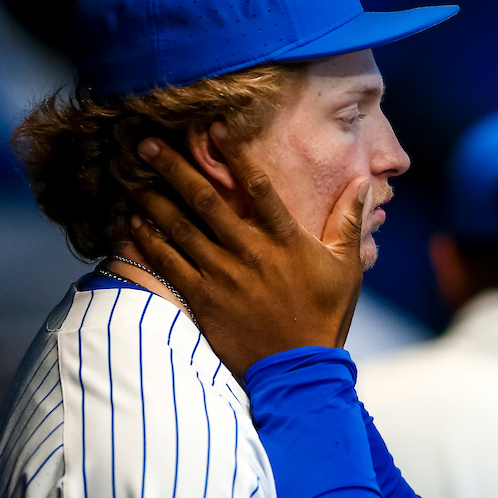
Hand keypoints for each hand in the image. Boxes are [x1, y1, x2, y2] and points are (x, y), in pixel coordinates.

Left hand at [129, 127, 369, 378]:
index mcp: (286, 240)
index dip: (236, 154)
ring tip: (133, 178)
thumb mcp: (347, 267)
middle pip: (206, 200)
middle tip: (147, 144)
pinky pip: (169, 265)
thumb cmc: (325, 315)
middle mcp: (250, 252)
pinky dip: (149, 242)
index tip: (216, 128)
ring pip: (180, 229)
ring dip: (154, 200)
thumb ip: (349, 221)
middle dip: (174, 168)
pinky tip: (134, 223)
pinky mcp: (204, 299)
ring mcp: (223, 276)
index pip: (258, 186)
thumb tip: (364, 183)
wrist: (297, 370)